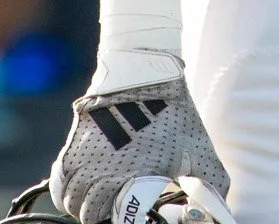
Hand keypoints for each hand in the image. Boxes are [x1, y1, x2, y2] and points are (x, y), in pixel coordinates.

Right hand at [49, 58, 228, 223]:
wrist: (146, 71)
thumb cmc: (174, 113)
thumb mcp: (199, 150)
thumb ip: (210, 185)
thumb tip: (219, 208)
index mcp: (131, 181)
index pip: (115, 220)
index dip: (121, 218)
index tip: (131, 211)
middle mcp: (101, 173)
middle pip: (88, 214)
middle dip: (101, 214)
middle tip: (115, 205)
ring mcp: (84, 158)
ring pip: (71, 201)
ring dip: (83, 205)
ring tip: (99, 199)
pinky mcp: (74, 144)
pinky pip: (59, 180)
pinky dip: (66, 190)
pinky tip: (79, 190)